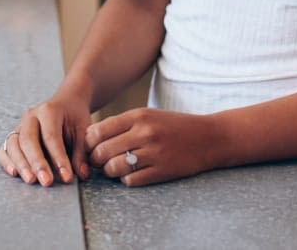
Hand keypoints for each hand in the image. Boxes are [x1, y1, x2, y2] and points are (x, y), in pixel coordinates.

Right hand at [0, 93, 90, 186]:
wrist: (66, 103)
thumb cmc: (75, 118)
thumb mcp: (83, 130)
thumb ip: (81, 152)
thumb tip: (82, 174)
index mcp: (49, 110)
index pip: (51, 136)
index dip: (58, 158)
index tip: (67, 177)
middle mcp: (30, 116)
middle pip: (28, 140)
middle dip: (37, 163)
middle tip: (46, 182)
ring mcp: (19, 125)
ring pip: (13, 144)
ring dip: (21, 164)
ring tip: (31, 180)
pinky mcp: (13, 135)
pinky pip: (4, 148)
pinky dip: (6, 161)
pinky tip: (14, 173)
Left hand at [86, 108, 220, 186]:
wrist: (209, 138)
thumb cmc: (174, 126)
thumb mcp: (148, 115)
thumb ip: (122, 124)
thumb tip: (91, 136)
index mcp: (138, 116)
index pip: (98, 131)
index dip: (88, 143)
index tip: (90, 147)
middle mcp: (144, 133)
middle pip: (102, 151)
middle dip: (96, 160)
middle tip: (99, 162)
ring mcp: (153, 153)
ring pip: (114, 168)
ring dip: (109, 172)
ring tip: (114, 169)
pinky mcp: (161, 171)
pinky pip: (130, 180)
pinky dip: (126, 180)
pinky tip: (131, 174)